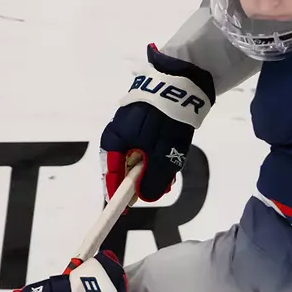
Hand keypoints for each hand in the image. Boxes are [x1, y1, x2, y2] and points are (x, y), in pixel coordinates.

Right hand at [101, 44, 214, 202]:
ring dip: (153, 171)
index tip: (125, 210)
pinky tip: (171, 162)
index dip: (117, 194)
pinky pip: (148, 147)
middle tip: (160, 189)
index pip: (110, 174)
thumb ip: (153, 178)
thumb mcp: (162, 154)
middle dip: (141, 182)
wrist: (181, 81)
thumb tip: (145, 197)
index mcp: (114, 140)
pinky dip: (158, 158)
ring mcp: (132, 127)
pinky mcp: (146, 122)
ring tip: (170, 177)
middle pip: (125, 168)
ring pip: (139, 158)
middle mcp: (119, 134)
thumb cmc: (165, 118)